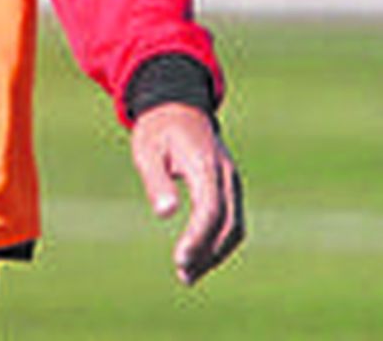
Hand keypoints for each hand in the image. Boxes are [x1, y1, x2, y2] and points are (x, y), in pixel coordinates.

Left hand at [129, 102, 244, 285]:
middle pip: (228, 224)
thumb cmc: (158, 130)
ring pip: (235, 226)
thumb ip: (156, 180)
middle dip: (208, 253)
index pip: (210, 209)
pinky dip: (219, 242)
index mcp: (205, 165)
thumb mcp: (147, 150)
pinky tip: (199, 256)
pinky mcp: (230, 187)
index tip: (180, 260)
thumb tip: (165, 213)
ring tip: (188, 274)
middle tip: (184, 274)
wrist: (177, 106)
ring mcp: (232, 182)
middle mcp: (226, 175)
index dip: (198, 238)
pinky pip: (232, 220)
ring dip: (216, 253)